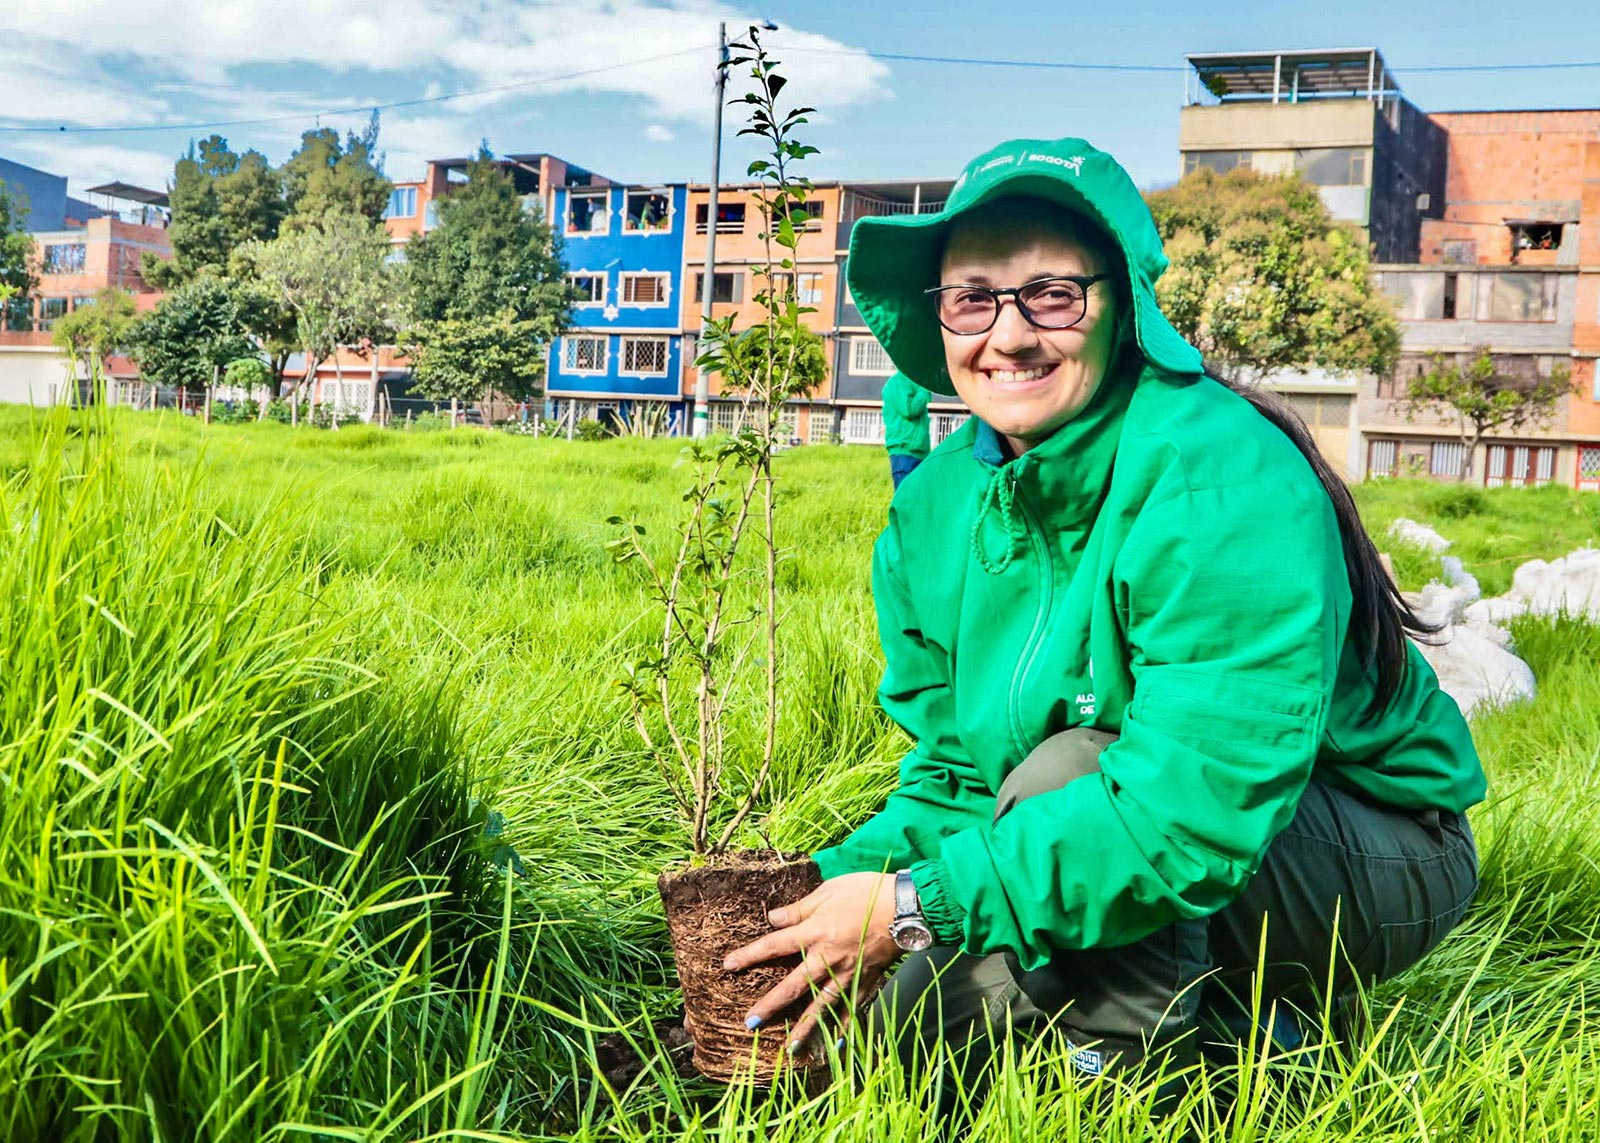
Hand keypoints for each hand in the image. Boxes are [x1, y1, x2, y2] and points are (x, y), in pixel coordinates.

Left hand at [722, 871, 902, 1057]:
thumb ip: (799, 909)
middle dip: (771, 1004)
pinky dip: (845, 1026)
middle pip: (794, 985)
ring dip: (804, 1027)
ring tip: (789, 1047)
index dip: (751, 955)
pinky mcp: (867, 980)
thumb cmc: (867, 891)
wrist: (908, 906)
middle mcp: (828, 957)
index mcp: (816, 931)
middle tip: (750, 1022)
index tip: (729, 966)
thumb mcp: (828, 890)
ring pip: (822, 1004)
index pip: (775, 945)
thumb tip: (772, 919)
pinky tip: (837, 1044)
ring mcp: (848, 972)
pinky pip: (853, 1007)